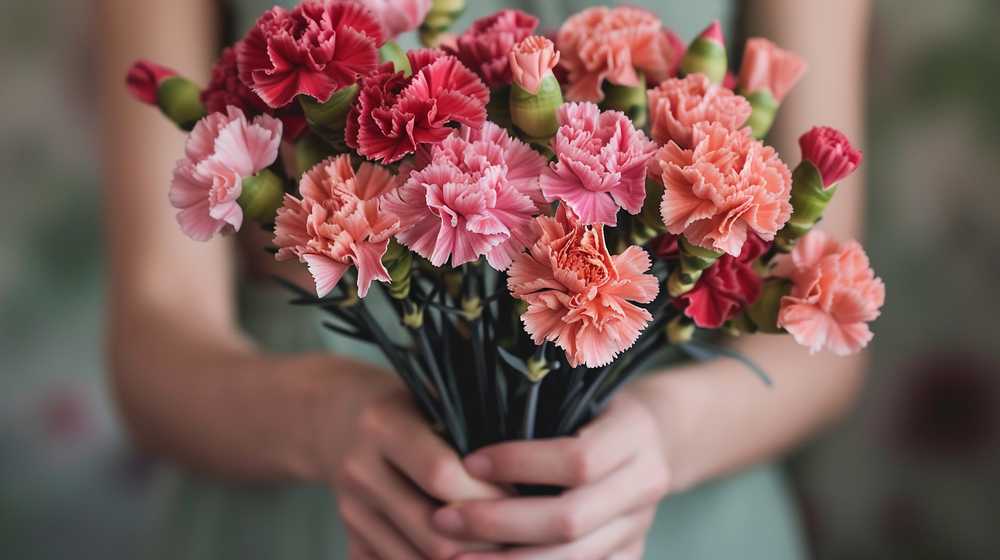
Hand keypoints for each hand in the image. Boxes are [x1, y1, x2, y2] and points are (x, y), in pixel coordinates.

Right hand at [325, 384, 505, 558]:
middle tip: (518, 534)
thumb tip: (524, 476)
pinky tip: (464, 553)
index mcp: (383, 426)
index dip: (487, 494)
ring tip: (498, 549)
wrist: (332, 418)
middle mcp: (360, 471)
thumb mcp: (428, 398)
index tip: (522, 497)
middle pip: (432, 529)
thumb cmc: (401, 405)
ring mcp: (351, 511)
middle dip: (483, 539)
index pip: (440, 474)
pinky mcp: (349, 538)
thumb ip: (466, 428)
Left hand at [430, 390, 669, 559]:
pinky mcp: (630, 556)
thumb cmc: (596, 406)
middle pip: (571, 520)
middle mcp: (646, 484)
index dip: (520, 464)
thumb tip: (465, 419)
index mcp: (635, 434)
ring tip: (453, 554)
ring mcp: (640, 527)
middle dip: (500, 523)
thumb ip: (539, 400)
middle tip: (444, 518)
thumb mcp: (579, 386)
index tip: (468, 463)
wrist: (656, 440)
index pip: (578, 460)